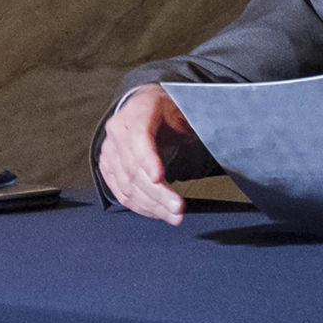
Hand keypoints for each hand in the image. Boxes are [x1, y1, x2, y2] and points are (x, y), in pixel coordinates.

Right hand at [98, 83, 196, 224]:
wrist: (146, 106)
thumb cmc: (169, 109)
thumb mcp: (183, 108)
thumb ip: (190, 123)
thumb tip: (213, 135)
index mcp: (137, 111)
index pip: (139, 138)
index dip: (148, 160)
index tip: (159, 179)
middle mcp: (118, 131)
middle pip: (133, 168)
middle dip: (157, 193)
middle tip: (178, 208)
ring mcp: (109, 151)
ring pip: (127, 185)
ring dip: (151, 205)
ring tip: (174, 216)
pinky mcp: (108, 168)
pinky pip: (122, 192)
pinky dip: (141, 206)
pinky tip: (159, 213)